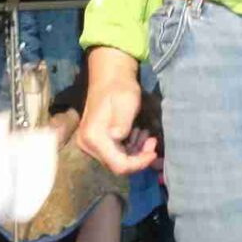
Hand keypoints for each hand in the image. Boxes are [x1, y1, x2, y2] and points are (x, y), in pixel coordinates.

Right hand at [75, 48, 158, 173]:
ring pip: (117, 160)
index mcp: (93, 137)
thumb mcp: (126, 103)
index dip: (138, 164)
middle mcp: (87, 144)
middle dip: (138, 157)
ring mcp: (89, 144)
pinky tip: (137, 133)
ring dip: (135, 151)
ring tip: (145, 133)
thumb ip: (122, 122)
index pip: (118, 164)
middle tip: (151, 140)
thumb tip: (117, 136)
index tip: (153, 152)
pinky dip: (129, 147)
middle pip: (117, 164)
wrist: (109, 76)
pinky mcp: (95, 141)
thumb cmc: (119, 88)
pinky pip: (114, 153)